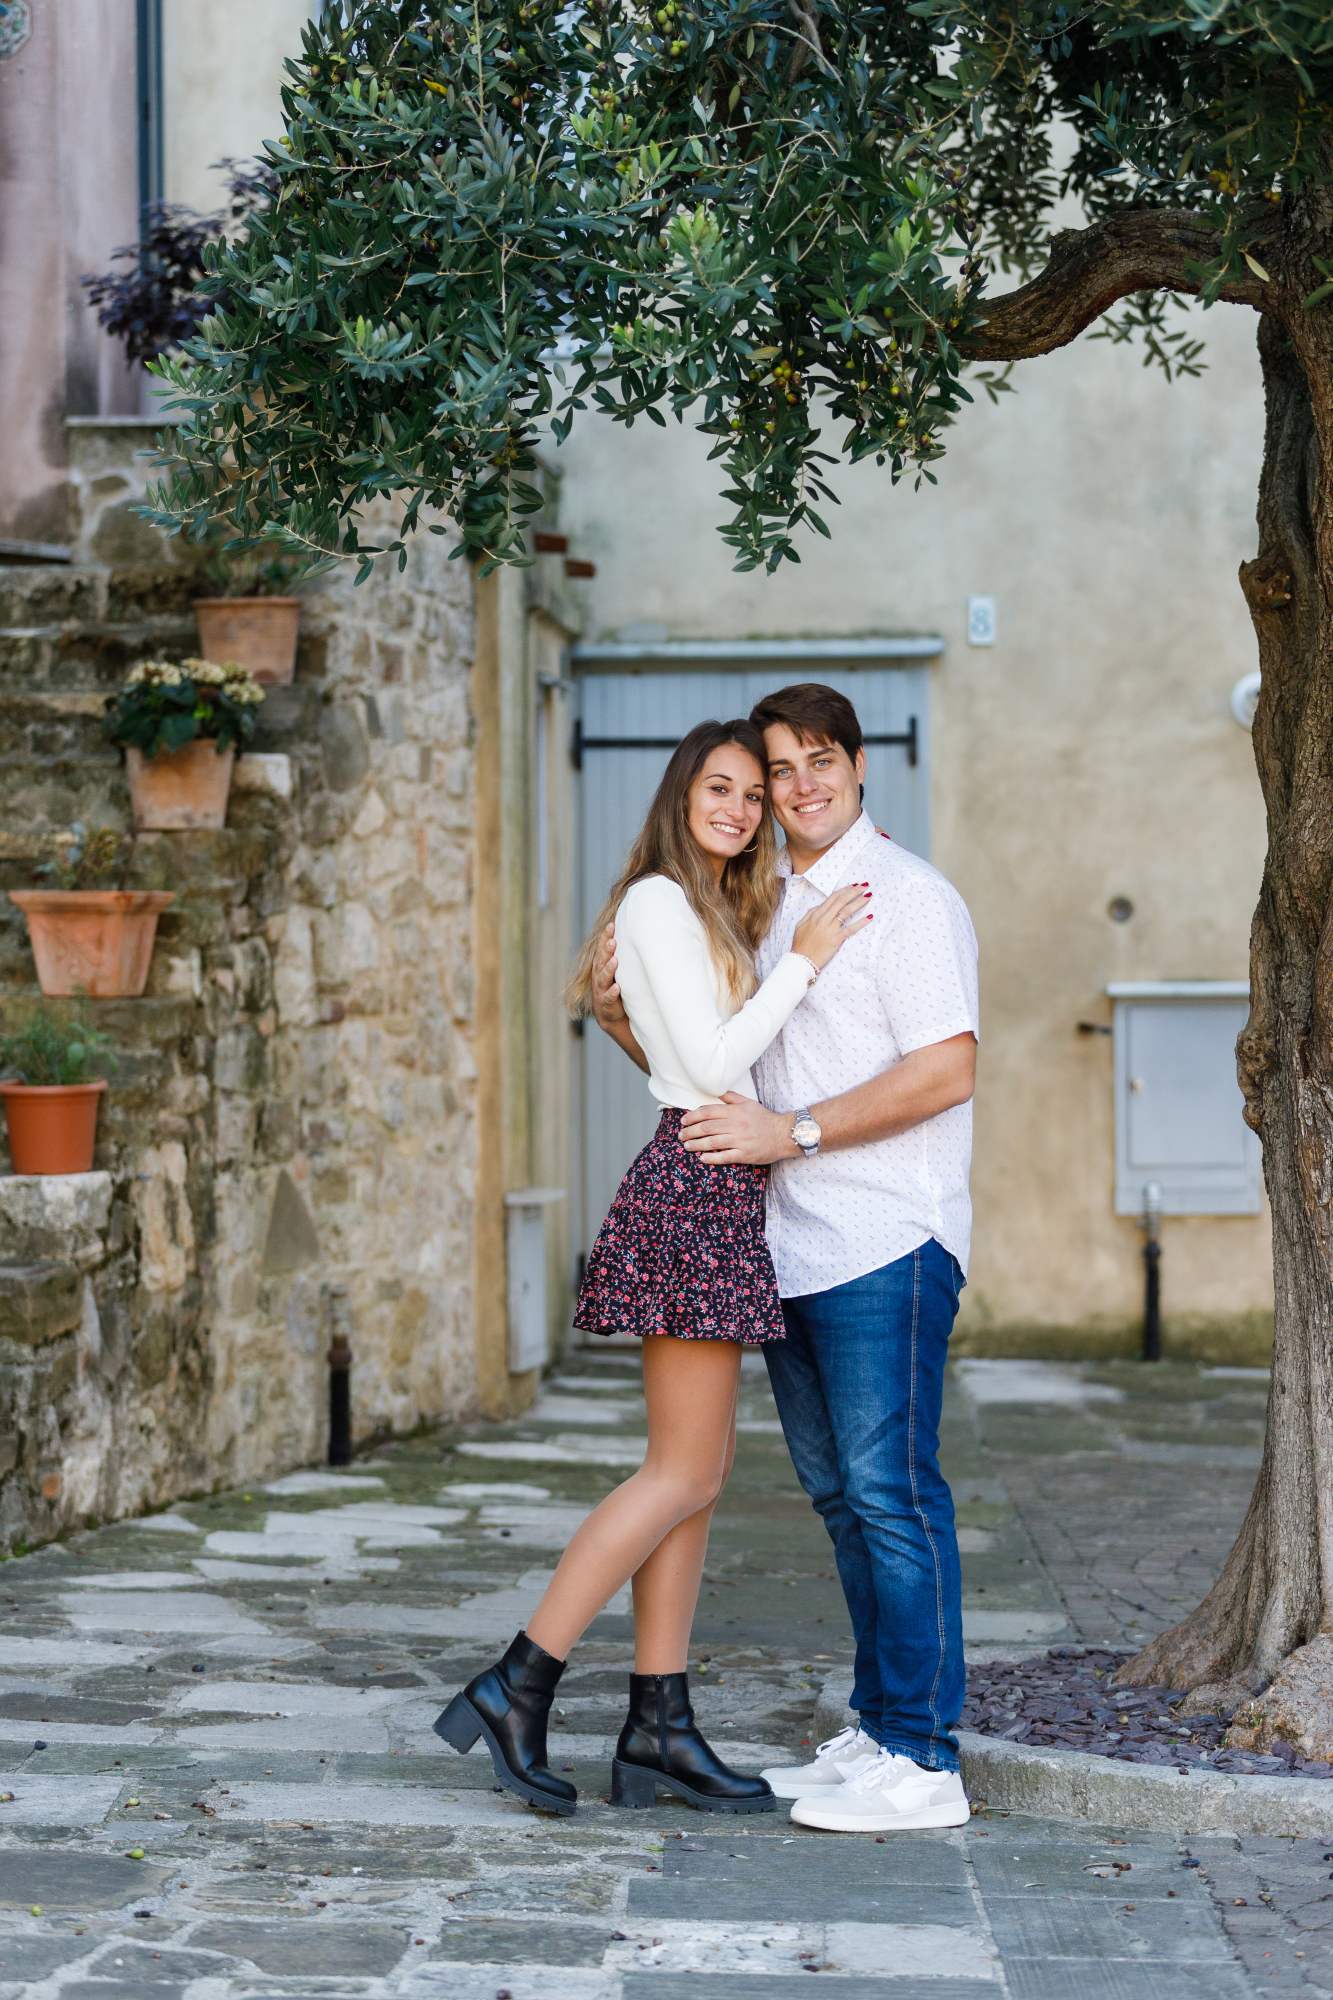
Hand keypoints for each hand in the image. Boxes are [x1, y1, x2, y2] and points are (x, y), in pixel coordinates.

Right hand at [592, 922, 625, 1026]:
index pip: (602, 949)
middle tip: (612, 941)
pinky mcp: (605, 1004)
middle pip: (601, 960)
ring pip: (603, 978)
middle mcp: (599, 976)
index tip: (612, 925)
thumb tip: (643, 935)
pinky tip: (617, 987)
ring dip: (608, 969)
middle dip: (606, 950)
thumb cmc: (618, 987)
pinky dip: (612, 992)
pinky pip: (608, 997)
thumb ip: (626, 956)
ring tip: (615, 961)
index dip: (605, 937)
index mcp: (602, 966)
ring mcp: (601, 990)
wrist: (613, 1016)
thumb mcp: (621, 971)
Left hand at [680, 1092, 795, 1165]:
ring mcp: (740, 1140)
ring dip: (696, 1144)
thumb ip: (732, 1098)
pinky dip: (711, 1158)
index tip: (683, 1121)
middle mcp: (735, 1125)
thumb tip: (717, 1093)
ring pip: (712, 1142)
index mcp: (734, 1112)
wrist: (784, 1134)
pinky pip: (724, 1156)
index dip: (692, 1116)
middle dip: (690, 1131)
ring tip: (687, 1146)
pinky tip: (702, 1158)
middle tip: (681, 1135)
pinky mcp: (744, 1154)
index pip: (708, 1112)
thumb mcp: (749, 1103)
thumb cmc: (765, 1118)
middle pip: (706, 1128)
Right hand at [791, 882, 873, 971]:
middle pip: (841, 901)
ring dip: (859, 902)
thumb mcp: (801, 925)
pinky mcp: (836, 940)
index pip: (832, 898)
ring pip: (847, 912)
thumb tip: (819, 906)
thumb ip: (810, 914)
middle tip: (865, 886)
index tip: (853, 885)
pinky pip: (851, 929)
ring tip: (868, 896)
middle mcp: (823, 919)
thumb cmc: (800, 944)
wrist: (801, 961)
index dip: (844, 890)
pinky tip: (869, 917)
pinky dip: (861, 923)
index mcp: (815, 914)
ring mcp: (830, 929)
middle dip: (854, 892)